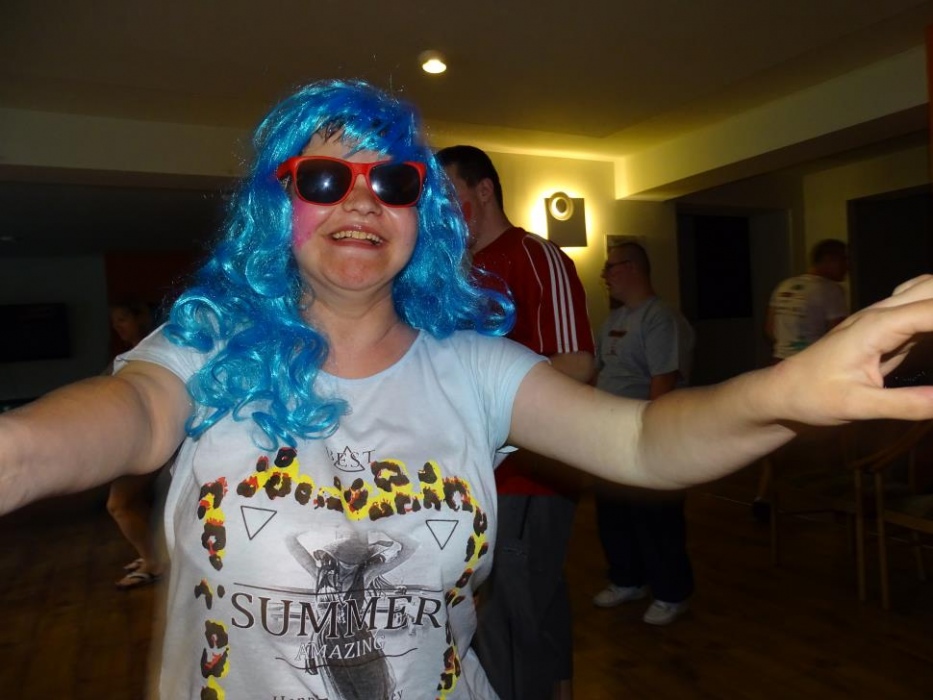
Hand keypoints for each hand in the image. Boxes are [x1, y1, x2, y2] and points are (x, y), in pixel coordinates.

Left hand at [773, 274, 932, 425]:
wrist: (782, 391)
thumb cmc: (812, 396)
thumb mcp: (859, 407)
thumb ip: (907, 404)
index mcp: (877, 326)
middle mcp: (882, 313)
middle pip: (932, 287)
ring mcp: (883, 318)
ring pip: (928, 291)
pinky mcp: (886, 329)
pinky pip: (923, 311)